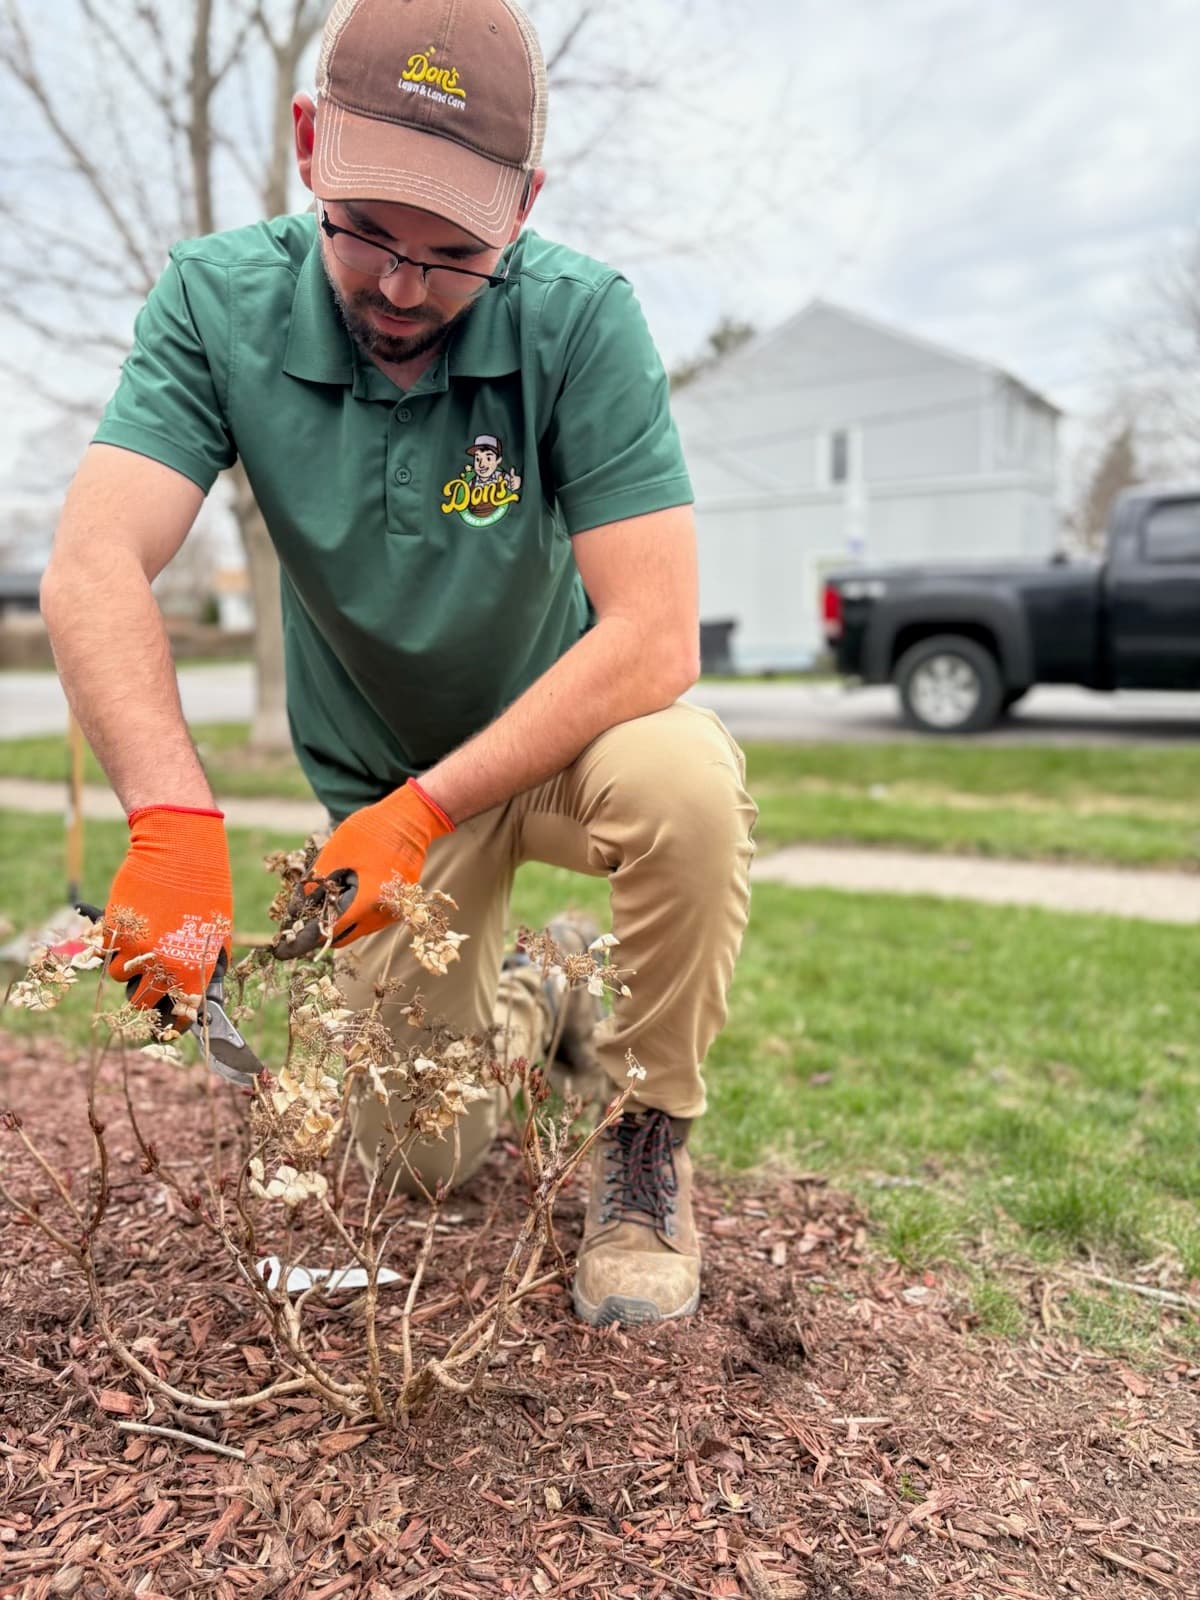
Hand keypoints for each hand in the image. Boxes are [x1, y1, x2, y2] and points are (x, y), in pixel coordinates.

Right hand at [105, 806, 232, 1014]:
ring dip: (127, 965)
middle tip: (148, 979)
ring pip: (118, 976)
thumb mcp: (217, 933)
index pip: (179, 1015)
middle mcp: (160, 965)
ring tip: (141, 943)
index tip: (169, 1019)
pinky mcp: (113, 929)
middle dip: (144, 994)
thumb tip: (199, 992)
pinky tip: (131, 925)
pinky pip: (107, 949)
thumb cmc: (206, 891)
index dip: (174, 1021)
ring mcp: (134, 947)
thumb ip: (206, 966)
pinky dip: (114, 943)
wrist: (180, 852)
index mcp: (191, 970)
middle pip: (140, 1002)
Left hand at [301, 779, 452, 948]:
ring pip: (356, 929)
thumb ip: (314, 885)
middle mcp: (383, 914)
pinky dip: (352, 913)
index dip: (303, 941)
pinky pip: (368, 919)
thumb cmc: (372, 831)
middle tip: (297, 921)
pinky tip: (344, 891)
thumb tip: (295, 911)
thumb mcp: (335, 853)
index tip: (282, 950)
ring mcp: (394, 912)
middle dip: (319, 932)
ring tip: (324, 897)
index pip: (328, 931)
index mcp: (368, 901)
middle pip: (342, 936)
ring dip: (337, 920)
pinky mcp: (398, 906)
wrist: (411, 820)